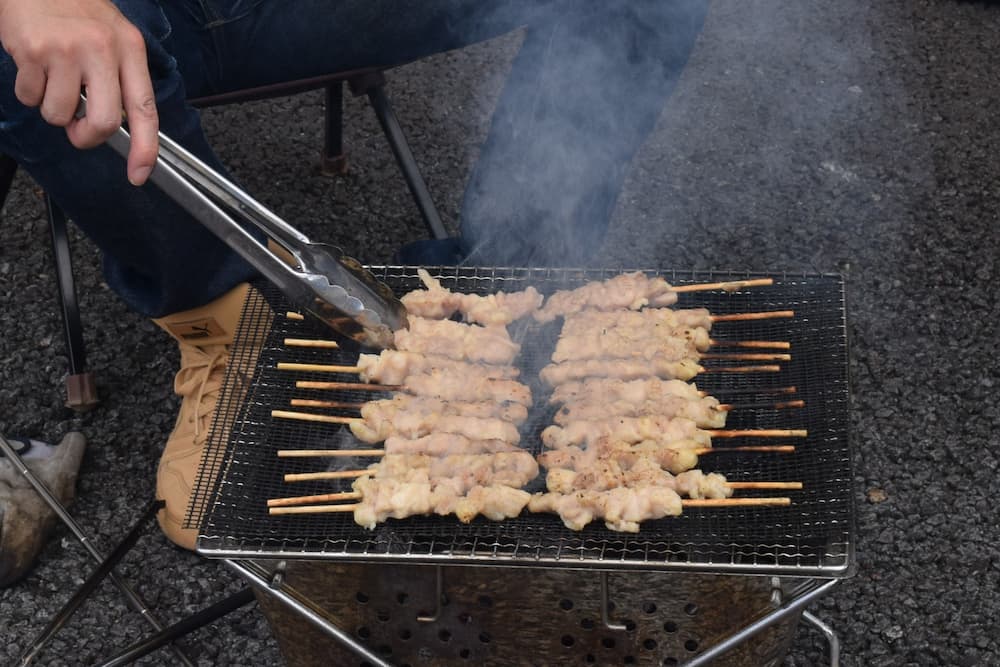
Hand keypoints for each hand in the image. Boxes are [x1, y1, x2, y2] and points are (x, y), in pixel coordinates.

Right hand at [0, 0, 157, 184]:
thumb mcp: (113, 36)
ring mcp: (66, 51)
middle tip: (77, 128)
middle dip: (86, 137)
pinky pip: (30, 98)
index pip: (145, 109)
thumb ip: (119, 78)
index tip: (139, 174)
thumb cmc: (76, 10)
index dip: (145, 148)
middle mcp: (102, 51)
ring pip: (60, 115)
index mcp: (129, 49)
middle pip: (102, 123)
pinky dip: (29, 90)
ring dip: (52, 107)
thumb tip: (113, 125)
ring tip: (52, 77)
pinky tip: (34, 64)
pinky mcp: (33, 52)